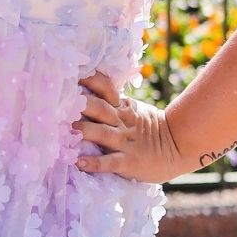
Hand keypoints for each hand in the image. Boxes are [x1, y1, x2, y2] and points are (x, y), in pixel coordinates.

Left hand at [73, 69, 182, 183]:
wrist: (179, 146)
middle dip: (80, 104)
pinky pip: (110, 162)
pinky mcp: (129, 162)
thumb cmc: (150, 128)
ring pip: (102, 134)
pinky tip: (79, 163)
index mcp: (122, 107)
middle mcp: (121, 122)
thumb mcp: (133, 109)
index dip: (88, 80)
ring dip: (84, 131)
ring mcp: (125, 142)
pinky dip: (95, 163)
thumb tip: (85, 89)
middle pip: (99, 108)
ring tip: (65, 131)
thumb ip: (112, 101)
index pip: (104, 87)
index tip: (68, 74)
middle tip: (58, 102)